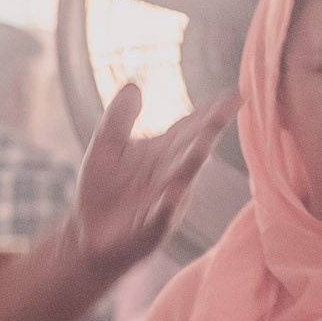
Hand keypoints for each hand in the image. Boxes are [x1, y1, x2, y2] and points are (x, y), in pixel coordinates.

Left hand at [69, 81, 237, 281]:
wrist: (87, 236)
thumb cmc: (102, 190)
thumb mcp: (106, 147)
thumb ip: (119, 118)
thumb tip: (134, 85)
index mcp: (163, 152)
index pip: (191, 127)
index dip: (211, 112)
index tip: (234, 95)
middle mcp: (170, 173)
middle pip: (192, 148)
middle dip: (207, 131)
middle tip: (223, 112)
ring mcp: (163, 200)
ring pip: (181, 179)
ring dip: (192, 162)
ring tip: (204, 144)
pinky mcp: (149, 227)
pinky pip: (160, 215)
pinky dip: (166, 205)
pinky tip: (172, 193)